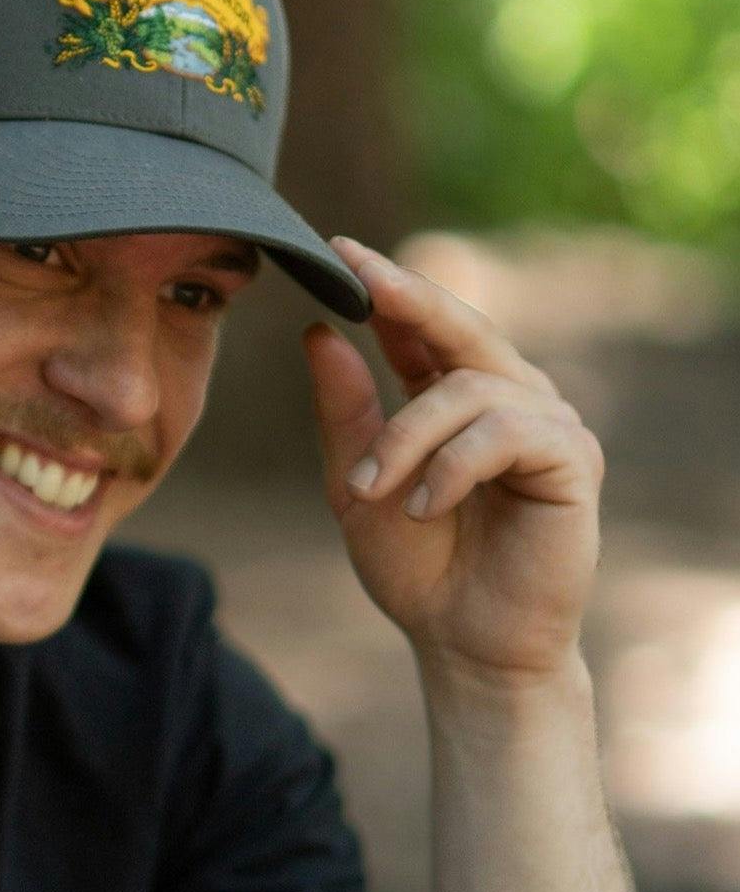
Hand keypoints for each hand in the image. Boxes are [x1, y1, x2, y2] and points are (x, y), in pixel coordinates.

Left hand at [300, 236, 604, 682]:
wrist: (461, 642)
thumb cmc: (415, 565)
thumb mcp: (356, 481)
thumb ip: (345, 409)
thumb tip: (318, 331)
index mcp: (457, 397)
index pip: (423, 326)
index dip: (385, 286)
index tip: (338, 249)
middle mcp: (508, 398)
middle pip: (459, 327)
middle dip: (406, 298)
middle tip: (359, 274)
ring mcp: (547, 425)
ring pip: (467, 389)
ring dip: (406, 437)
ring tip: (370, 488)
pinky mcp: (574, 462)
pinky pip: (505, 433)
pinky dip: (452, 467)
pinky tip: (426, 506)